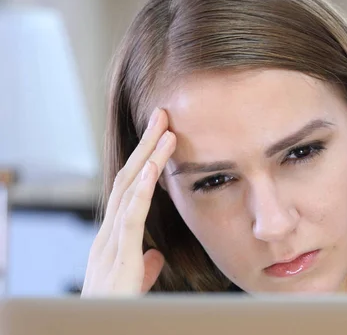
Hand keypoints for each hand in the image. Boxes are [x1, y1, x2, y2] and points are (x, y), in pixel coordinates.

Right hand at [81, 108, 174, 296]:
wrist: (97, 328)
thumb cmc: (113, 307)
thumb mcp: (132, 282)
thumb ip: (143, 265)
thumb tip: (156, 254)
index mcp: (114, 237)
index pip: (129, 188)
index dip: (146, 161)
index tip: (163, 136)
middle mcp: (108, 233)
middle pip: (127, 178)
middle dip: (146, 145)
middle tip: (162, 115)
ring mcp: (110, 242)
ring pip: (127, 189)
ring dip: (148, 157)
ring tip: (166, 130)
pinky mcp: (117, 257)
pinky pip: (129, 218)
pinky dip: (140, 190)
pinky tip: (152, 168)